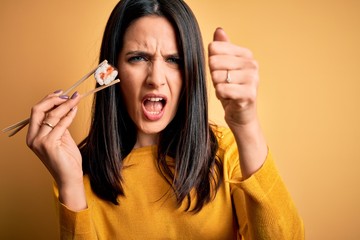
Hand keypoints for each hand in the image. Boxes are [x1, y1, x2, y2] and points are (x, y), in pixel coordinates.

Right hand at [26, 90, 85, 209]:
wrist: (70, 177)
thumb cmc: (67, 159)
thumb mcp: (61, 137)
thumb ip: (58, 124)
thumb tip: (64, 106)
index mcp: (33, 136)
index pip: (36, 112)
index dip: (48, 100)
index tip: (62, 94)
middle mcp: (32, 138)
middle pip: (38, 110)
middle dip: (53, 99)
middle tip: (68, 95)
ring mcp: (39, 142)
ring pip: (51, 116)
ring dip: (65, 105)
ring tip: (76, 99)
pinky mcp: (49, 145)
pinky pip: (61, 124)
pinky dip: (69, 115)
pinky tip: (75, 109)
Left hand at [208, 28, 258, 128]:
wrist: (241, 115)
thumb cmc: (231, 90)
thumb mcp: (224, 67)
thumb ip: (222, 48)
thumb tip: (219, 30)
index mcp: (246, 54)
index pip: (215, 48)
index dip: (212, 62)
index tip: (221, 72)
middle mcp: (252, 64)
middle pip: (214, 62)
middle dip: (214, 76)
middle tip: (223, 83)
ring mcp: (252, 79)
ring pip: (217, 77)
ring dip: (217, 87)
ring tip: (227, 91)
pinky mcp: (249, 94)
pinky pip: (221, 89)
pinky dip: (220, 96)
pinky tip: (229, 99)